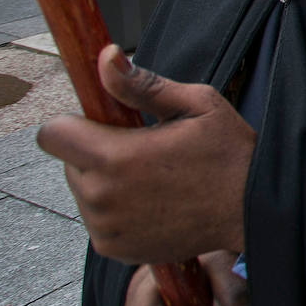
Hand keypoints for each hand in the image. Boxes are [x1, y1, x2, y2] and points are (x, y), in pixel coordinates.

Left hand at [37, 44, 254, 262]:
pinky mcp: (114, 248)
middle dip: (96, 153)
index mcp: (115, 157)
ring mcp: (105, 227)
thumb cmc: (230, 155)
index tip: (105, 125)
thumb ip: (141, 85)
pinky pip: (98, 220)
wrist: (253, 212)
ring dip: (105, 182)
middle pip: (68, 163)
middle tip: (143, 151)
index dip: (75, 123)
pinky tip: (153, 202)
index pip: (51, 134)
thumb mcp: (197, 105)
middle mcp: (102, 197)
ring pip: (83, 192)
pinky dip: (117, 210)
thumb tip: (106, 57)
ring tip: (153, 179)